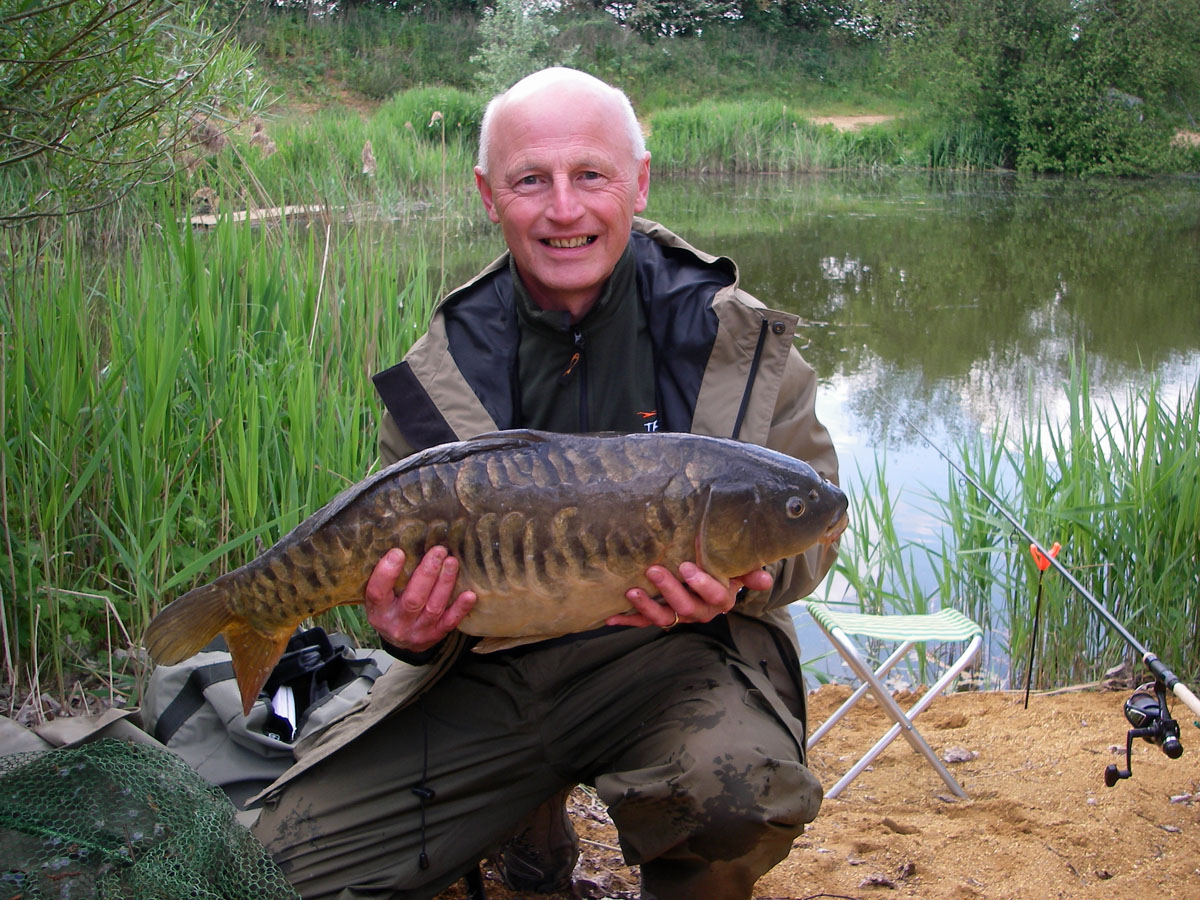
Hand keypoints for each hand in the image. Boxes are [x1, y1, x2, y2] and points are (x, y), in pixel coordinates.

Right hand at [364, 546, 476, 652]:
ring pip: (433, 607)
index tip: (398, 552)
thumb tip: (403, 543)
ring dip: (445, 582)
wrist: (400, 644)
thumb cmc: (390, 610)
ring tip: (452, 562)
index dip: (387, 573)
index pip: (377, 593)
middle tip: (438, 551)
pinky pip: (450, 622)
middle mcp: (397, 623)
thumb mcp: (381, 598)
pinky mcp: (436, 635)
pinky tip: (469, 594)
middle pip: (413, 599)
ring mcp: (418, 631)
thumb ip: (387, 578)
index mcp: (378, 611)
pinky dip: (460, 608)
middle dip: (427, 573)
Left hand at [606, 563, 773, 629]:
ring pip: (664, 618)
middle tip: (654, 570)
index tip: (686, 567)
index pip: (714, 595)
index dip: (701, 584)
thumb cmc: (726, 571)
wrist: (713, 584)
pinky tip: (610, 618)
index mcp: (720, 600)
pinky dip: (627, 620)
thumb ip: (749, 572)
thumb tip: (765, 578)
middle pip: (686, 607)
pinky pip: (644, 622)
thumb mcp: (739, 569)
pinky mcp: (661, 617)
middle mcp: (700, 612)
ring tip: (631, 592)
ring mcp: (679, 616)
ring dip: (646, 608)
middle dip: (669, 590)